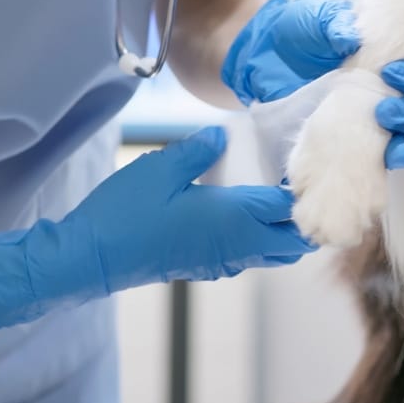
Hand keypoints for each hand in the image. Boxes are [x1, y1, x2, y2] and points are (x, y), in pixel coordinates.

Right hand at [0, 127, 313, 334]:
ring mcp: (223, 261)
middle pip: (294, 243)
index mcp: (234, 218)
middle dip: (306, 219)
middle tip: (302, 185)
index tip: (311, 168)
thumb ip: (199, 151)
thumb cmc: (124, 212)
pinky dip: (264, 239)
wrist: (91, 259)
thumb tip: (223, 135)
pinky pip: (252, 257)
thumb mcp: (161, 168)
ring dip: (286, 231)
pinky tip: (249, 214)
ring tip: (281, 197)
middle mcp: (237, 245)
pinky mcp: (207, 267)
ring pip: (275, 254)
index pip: (290, 210)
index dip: (305, 191)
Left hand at [221, 0, 403, 168]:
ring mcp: (370, 113)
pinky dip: (392, 156)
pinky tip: (391, 158)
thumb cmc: (296, 31)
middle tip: (388, 100)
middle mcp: (386, 84)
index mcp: (386, 54)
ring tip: (387, 121)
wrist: (260, 56)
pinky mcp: (352, 138)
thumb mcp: (314, 19)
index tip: (394, 70)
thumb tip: (353, 36)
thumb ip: (334, 22)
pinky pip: (382, 152)